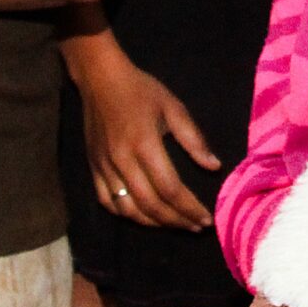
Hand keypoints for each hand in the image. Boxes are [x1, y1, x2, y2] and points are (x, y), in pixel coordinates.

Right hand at [79, 52, 214, 230]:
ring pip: (128, 209)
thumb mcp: (174, 108)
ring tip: (174, 224)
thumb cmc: (141, 91)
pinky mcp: (93, 168)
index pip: (170, 188)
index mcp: (144, 145)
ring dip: (153, 223)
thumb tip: (214, 167)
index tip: (207, 218)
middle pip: (150, 205)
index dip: (189, 208)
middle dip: (176, 221)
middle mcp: (122, 161)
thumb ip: (194, 139)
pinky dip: (126, 214)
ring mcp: (104, 167)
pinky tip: (143, 216)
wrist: (100, 79)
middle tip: (196, 226)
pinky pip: (107, 202)